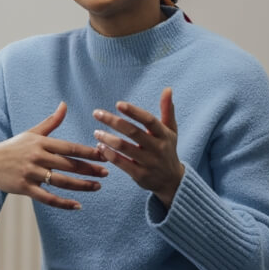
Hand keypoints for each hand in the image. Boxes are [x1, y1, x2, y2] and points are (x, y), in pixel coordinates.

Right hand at [0, 102, 107, 210]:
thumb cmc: (14, 147)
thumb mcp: (32, 133)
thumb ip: (51, 121)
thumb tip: (64, 104)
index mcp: (41, 142)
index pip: (70, 147)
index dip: (88, 151)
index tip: (105, 153)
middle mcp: (37, 157)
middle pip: (69, 164)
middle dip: (89, 168)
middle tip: (108, 171)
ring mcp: (31, 173)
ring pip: (61, 181)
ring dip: (81, 185)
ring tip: (97, 186)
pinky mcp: (25, 188)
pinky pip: (47, 198)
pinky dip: (63, 203)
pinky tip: (78, 206)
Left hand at [92, 88, 183, 207]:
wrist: (171, 180)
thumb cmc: (167, 149)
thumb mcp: (170, 130)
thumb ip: (167, 110)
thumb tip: (168, 89)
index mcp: (164, 134)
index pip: (149, 120)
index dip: (134, 111)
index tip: (118, 104)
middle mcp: (158, 148)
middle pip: (133, 132)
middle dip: (113, 121)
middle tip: (97, 113)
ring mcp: (149, 163)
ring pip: (124, 148)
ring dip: (108, 138)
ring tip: (96, 132)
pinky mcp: (140, 175)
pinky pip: (122, 164)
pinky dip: (109, 154)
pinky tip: (100, 147)